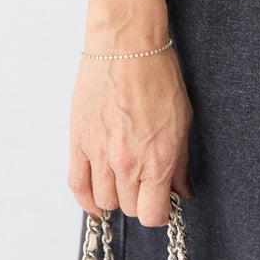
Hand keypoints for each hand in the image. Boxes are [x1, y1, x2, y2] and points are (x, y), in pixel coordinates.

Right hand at [68, 35, 196, 228]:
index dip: (159, 211)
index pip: (153, 215)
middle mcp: (127, 163)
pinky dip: (85, 199)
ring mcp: (100, 154)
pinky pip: (77, 185)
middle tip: (144, 180)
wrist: (126, 44)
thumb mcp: (182, 120)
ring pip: (104, 200)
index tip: (160, 201)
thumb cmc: (157, 75)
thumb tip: (182, 191)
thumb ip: (180, 162)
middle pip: (130, 208)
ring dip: (115, 194)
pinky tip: (95, 198)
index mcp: (158, 159)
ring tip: (123, 177)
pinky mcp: (79, 142)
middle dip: (139, 198)